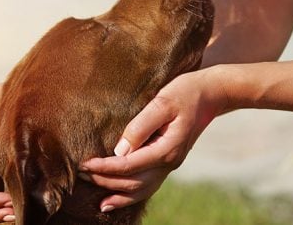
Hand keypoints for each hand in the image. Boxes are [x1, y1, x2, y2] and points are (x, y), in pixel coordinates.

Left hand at [79, 68, 227, 211]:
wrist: (212, 94)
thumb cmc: (185, 92)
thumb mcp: (162, 102)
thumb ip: (140, 126)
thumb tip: (119, 150)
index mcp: (167, 149)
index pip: (129, 166)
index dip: (104, 168)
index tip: (84, 164)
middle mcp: (169, 162)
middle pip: (132, 182)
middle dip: (105, 180)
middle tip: (81, 173)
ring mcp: (170, 164)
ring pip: (141, 190)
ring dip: (117, 194)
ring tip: (97, 199)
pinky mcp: (168, 161)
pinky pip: (148, 185)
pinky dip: (131, 195)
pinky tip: (117, 198)